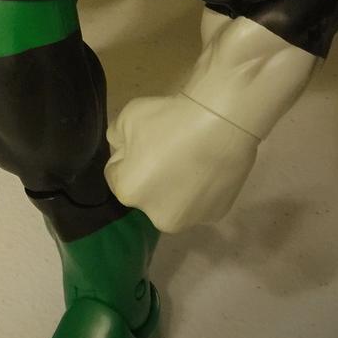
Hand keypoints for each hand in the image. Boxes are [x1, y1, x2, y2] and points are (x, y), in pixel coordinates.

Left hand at [105, 93, 259, 231]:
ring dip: (175, 186)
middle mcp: (157, 216)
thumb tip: (122, 148)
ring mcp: (190, 219)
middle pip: (145, 193)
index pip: (116, 174)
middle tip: (168, 150)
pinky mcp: (216, 215)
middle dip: (150, 176)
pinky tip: (207, 168)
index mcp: (128, 193)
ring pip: (173, 201)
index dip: (128, 155)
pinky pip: (199, 202)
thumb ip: (116, 138)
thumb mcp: (126, 118)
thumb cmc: (168, 120)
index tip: (145, 141)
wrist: (222, 122)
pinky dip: (199, 189)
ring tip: (190, 159)